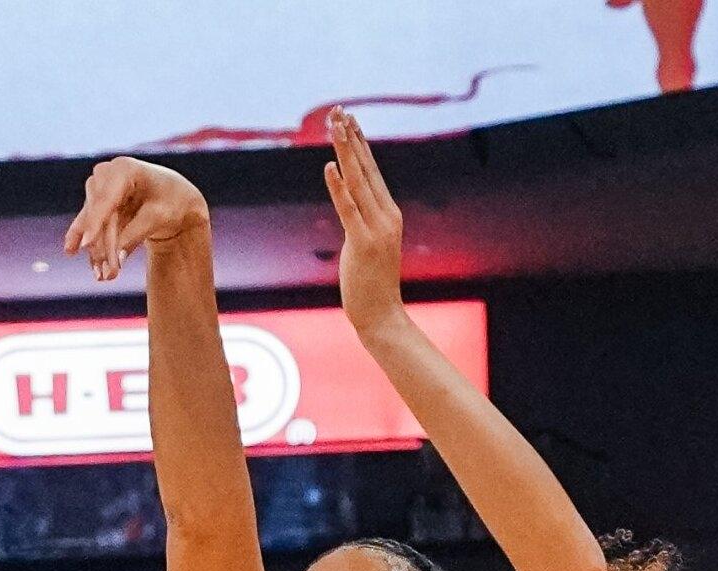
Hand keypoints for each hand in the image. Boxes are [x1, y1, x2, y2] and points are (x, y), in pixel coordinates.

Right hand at [60, 157, 206, 282]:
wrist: (175, 199)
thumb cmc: (171, 202)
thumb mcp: (158, 216)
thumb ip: (136, 233)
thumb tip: (117, 257)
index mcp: (124, 169)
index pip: (105, 200)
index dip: (95, 223)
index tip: (86, 245)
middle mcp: (106, 175)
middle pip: (98, 216)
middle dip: (103, 247)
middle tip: (110, 276)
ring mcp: (98, 188)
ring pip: (93, 225)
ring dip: (96, 252)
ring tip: (103, 277)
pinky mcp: (96, 204)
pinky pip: (88, 226)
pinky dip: (87, 244)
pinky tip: (70, 251)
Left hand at [322, 109, 405, 330]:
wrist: (382, 314)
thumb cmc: (370, 282)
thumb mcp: (367, 244)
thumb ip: (362, 221)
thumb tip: (350, 205)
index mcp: (388, 212)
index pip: (371, 170)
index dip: (359, 143)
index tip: (348, 119)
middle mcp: (386, 214)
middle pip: (365, 168)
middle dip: (352, 137)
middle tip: (340, 110)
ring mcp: (377, 228)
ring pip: (358, 181)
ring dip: (345, 151)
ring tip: (335, 126)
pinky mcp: (362, 243)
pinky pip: (348, 209)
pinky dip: (339, 187)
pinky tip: (329, 166)